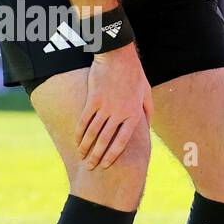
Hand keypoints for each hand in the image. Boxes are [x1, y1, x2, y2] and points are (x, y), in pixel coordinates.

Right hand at [77, 45, 151, 169]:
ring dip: (86, 146)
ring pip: (93, 132)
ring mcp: (105, 106)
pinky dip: (79, 131)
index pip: (122, 141)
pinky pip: (84, 119)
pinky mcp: (93, 99)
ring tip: (81, 156)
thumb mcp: (147, 93)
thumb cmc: (135, 74)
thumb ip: (147, 111)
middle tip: (91, 167)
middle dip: (97, 155)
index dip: (112, 155)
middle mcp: (119, 113)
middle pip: (106, 140)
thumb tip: (147, 128)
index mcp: (133, 114)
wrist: (118, 56)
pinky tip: (76, 140)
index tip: (106, 164)